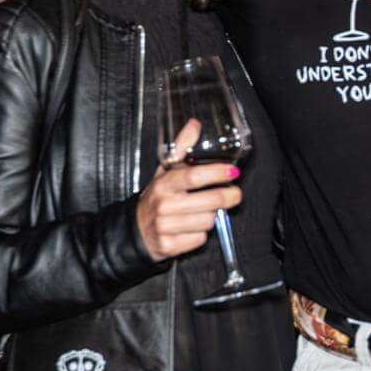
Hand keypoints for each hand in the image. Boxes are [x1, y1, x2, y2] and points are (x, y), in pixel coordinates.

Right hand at [134, 119, 241, 261]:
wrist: (135, 230)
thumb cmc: (157, 197)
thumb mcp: (165, 171)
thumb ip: (181, 148)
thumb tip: (194, 124)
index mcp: (164, 184)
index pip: (194, 175)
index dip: (217, 173)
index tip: (233, 171)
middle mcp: (163, 205)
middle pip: (209, 201)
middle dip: (228, 197)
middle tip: (234, 193)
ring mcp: (165, 227)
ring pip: (208, 221)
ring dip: (212, 216)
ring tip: (204, 211)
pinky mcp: (169, 246)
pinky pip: (200, 239)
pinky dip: (201, 234)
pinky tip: (192, 227)